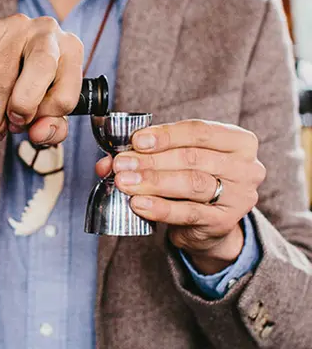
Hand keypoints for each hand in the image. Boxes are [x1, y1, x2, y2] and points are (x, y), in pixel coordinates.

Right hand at [0, 16, 83, 143]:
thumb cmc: (27, 83)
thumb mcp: (49, 105)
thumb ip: (54, 126)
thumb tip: (39, 133)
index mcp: (71, 50)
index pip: (66, 95)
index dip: (47, 118)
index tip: (33, 124)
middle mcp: (45, 33)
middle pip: (41, 70)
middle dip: (23, 107)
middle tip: (13, 123)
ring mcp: (12, 27)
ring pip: (0, 80)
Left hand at [96, 120, 265, 273]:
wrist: (210, 221)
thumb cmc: (193, 178)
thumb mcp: (177, 160)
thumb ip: (147, 154)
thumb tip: (108, 161)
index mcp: (238, 141)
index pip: (199, 131)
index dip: (165, 135)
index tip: (136, 141)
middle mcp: (246, 167)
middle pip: (193, 157)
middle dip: (151, 160)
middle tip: (121, 164)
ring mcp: (239, 196)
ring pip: (191, 183)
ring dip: (153, 182)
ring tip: (124, 182)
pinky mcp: (224, 222)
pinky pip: (188, 213)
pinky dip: (160, 208)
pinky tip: (138, 204)